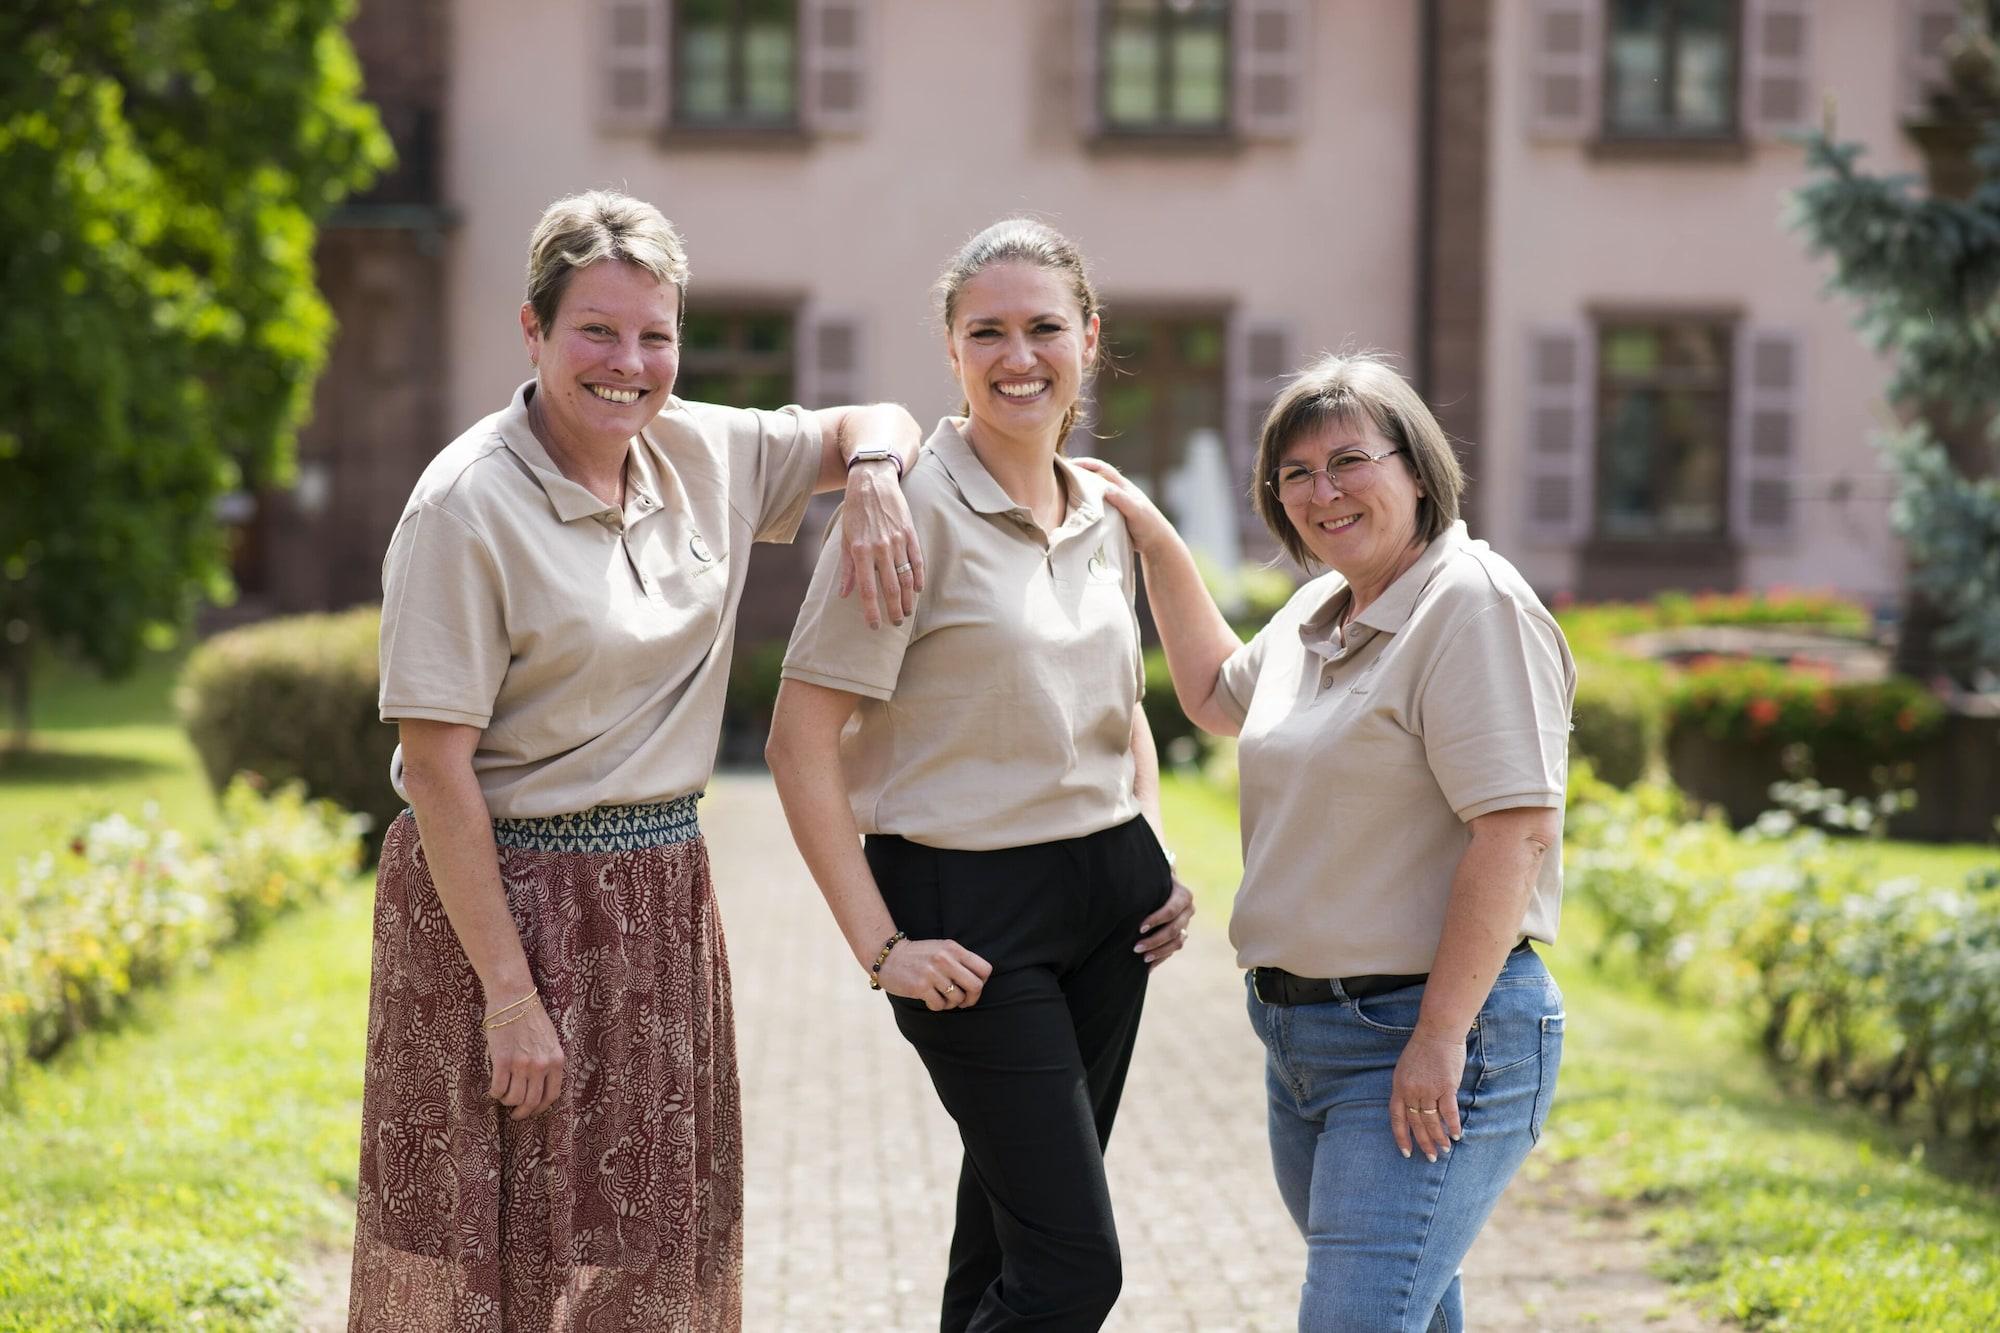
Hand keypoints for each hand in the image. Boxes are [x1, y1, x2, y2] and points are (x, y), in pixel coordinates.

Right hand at [485, 996, 564, 1120]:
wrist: (513, 997)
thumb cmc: (530, 1016)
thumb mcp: (550, 1040)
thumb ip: (548, 1061)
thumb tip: (541, 1084)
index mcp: (556, 1060)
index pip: (552, 1095)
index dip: (540, 1108)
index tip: (532, 1110)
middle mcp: (541, 1065)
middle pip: (532, 1102)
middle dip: (522, 1112)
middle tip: (515, 1113)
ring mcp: (522, 1064)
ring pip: (514, 1098)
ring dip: (506, 1101)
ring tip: (503, 1096)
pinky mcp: (502, 1060)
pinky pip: (498, 1088)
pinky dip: (494, 1093)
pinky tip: (493, 1088)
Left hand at [837, 460, 923, 628]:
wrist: (872, 481)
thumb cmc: (855, 512)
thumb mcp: (845, 539)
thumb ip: (847, 568)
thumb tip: (845, 594)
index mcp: (860, 551)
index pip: (867, 589)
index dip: (871, 611)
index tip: (874, 626)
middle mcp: (880, 548)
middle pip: (890, 588)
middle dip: (893, 609)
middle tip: (896, 623)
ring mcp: (897, 540)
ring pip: (905, 577)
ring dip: (907, 598)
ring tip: (907, 611)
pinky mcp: (910, 533)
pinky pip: (917, 560)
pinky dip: (918, 577)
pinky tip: (917, 590)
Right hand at [876, 937, 991, 1010]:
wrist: (888, 957)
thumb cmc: (919, 956)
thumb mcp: (942, 949)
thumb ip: (960, 960)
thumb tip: (981, 981)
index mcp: (953, 949)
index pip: (985, 969)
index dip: (982, 982)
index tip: (971, 987)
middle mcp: (945, 959)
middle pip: (976, 986)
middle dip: (972, 999)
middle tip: (963, 1001)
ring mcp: (932, 973)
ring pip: (957, 998)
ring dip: (951, 1003)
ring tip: (941, 997)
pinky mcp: (920, 986)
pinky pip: (940, 1005)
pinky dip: (937, 1006)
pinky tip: (930, 999)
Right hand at [1071, 457, 1177, 555]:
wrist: (1157, 543)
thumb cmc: (1149, 525)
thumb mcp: (1136, 511)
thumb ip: (1122, 499)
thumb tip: (1105, 488)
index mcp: (1123, 487)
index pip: (1102, 469)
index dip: (1087, 464)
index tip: (1070, 464)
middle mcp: (1118, 492)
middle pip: (1095, 478)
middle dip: (1079, 474)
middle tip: (1060, 476)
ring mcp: (1115, 504)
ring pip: (1094, 493)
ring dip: (1080, 490)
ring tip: (1062, 493)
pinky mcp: (1113, 516)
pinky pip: (1095, 507)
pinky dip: (1085, 506)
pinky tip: (1075, 512)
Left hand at [1134, 875, 1194, 967]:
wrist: (1160, 886)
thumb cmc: (1151, 880)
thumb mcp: (1152, 876)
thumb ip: (1146, 874)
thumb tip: (1132, 871)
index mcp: (1183, 895)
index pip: (1171, 910)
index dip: (1156, 920)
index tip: (1140, 928)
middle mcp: (1188, 911)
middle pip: (1174, 930)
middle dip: (1155, 940)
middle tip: (1136, 947)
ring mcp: (1186, 924)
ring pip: (1177, 943)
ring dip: (1160, 952)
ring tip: (1143, 958)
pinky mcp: (1181, 935)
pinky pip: (1174, 950)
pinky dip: (1161, 958)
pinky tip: (1147, 967)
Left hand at [1389, 1031, 1465, 1161]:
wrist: (1437, 1032)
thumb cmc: (1423, 1048)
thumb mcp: (1405, 1068)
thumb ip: (1407, 1088)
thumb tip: (1414, 1107)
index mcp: (1399, 1086)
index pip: (1397, 1118)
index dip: (1401, 1136)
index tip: (1406, 1153)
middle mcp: (1411, 1091)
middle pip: (1416, 1123)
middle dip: (1423, 1143)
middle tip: (1431, 1157)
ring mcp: (1428, 1089)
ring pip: (1432, 1121)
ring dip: (1439, 1138)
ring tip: (1445, 1149)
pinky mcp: (1446, 1087)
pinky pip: (1449, 1112)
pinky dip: (1453, 1125)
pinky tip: (1457, 1135)